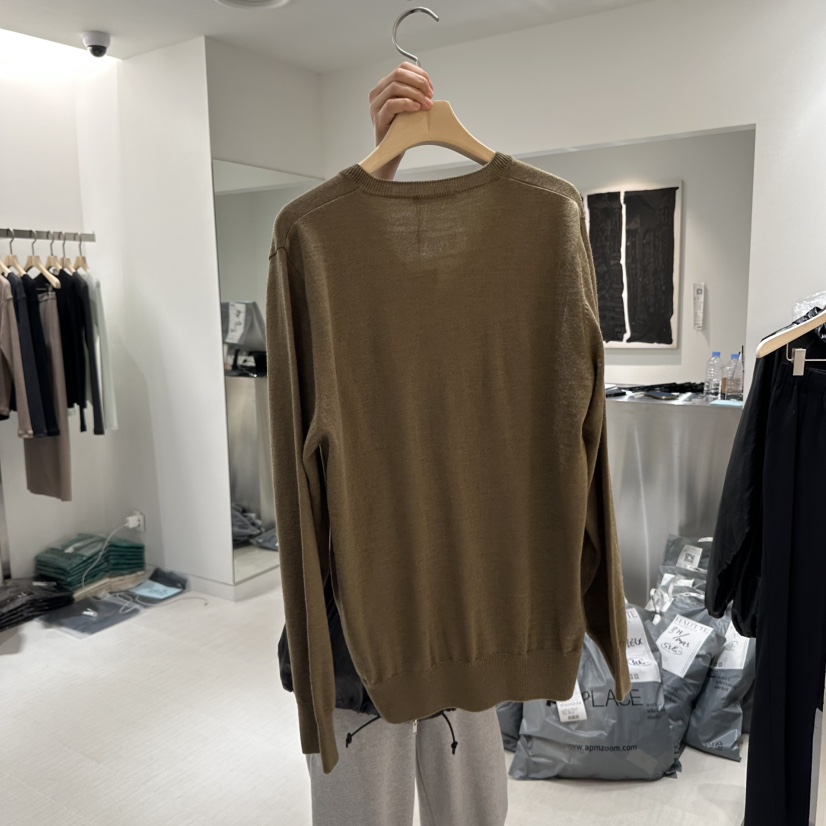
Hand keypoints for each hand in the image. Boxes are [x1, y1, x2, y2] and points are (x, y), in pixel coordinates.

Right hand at [369, 62, 433, 179]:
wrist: (393, 152)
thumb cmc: (402, 130)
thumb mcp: (410, 107)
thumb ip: (415, 93)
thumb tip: (428, 86)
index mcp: (385, 87)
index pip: (402, 68)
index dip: (419, 74)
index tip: (430, 87)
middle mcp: (378, 94)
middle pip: (398, 74)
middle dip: (419, 82)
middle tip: (430, 94)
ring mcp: (376, 106)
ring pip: (396, 87)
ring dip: (416, 94)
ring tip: (426, 105)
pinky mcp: (378, 118)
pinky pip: (392, 104)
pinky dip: (407, 103)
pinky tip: (417, 108)